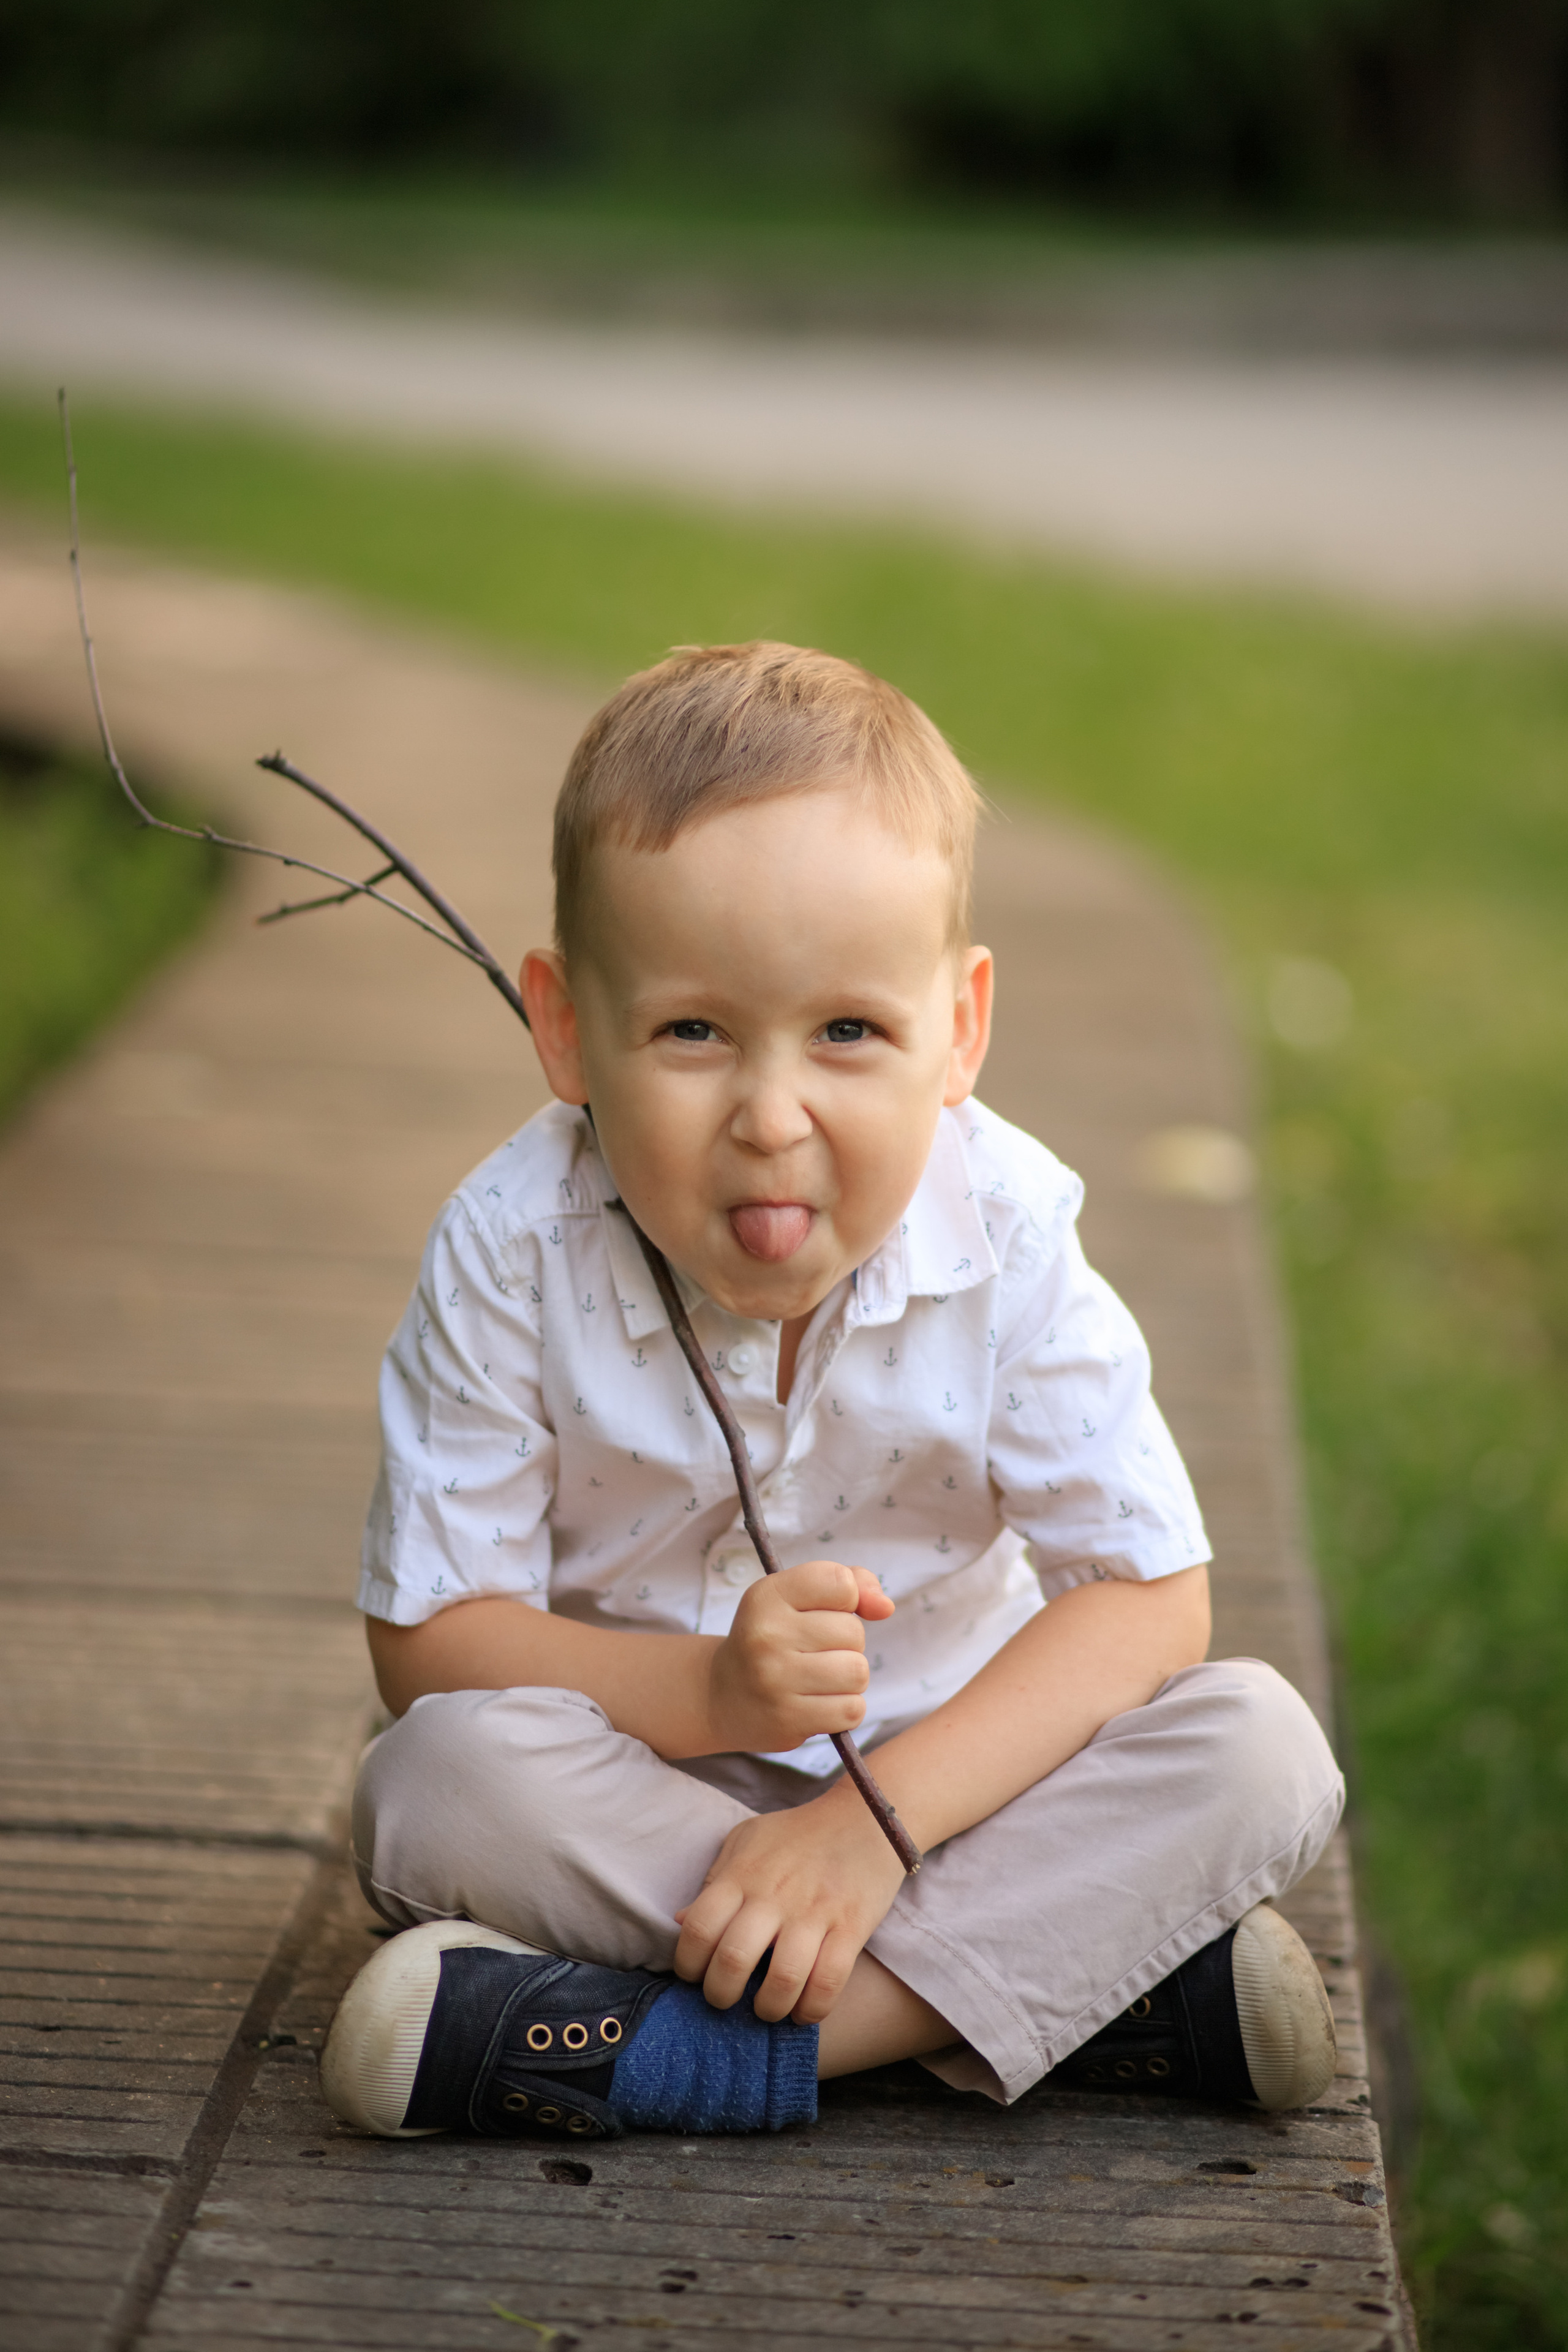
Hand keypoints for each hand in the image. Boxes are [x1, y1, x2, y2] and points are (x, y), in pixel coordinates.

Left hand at [674, 1778, 906, 2022]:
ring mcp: (815, 1912)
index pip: (699, 1927)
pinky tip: (803, 2010)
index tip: (694, 1975)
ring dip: (768, 2009)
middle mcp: (773, 1895)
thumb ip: (714, 1880)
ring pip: (782, 1980)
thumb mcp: (747, 1840)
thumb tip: (680, 1922)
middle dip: (721, 1995)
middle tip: (727, 1999)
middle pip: (733, 1960)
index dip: (687, 1964)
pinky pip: (829, 1982)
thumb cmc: (798, 1833)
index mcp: (742, 1874)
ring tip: (766, 2009)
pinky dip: (812, 2009)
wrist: (866, 1817)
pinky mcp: (852, 1926)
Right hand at [705, 1558, 892, 1755]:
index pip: (840, 1582)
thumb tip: (885, 1606)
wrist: (721, 1695)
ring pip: (857, 1672)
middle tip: (814, 1650)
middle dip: (847, 1643)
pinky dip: (845, 1708)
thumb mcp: (797, 1598)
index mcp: (768, 1595)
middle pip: (853, 1632)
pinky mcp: (787, 1720)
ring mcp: (774, 1680)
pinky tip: (819, 1703)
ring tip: (820, 1677)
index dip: (849, 1598)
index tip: (829, 1610)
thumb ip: (850, 1584)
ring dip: (849, 1677)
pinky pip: (851, 1710)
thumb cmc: (773, 1637)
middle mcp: (766, 1635)